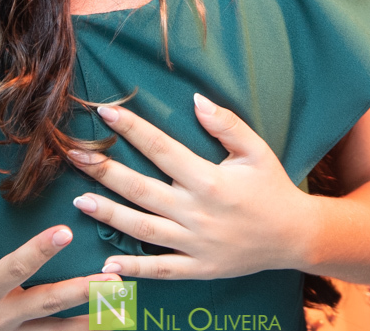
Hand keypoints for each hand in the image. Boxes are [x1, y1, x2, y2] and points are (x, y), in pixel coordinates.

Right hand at [0, 194, 116, 330]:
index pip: (16, 267)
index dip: (40, 250)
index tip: (65, 231)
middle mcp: (1, 314)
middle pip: (48, 302)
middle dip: (82, 291)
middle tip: (113, 278)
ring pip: (56, 328)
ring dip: (89, 318)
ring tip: (120, 308)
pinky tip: (102, 326)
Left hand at [67, 95, 310, 279]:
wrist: (295, 236)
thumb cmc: (273, 188)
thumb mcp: (256, 150)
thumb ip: (226, 124)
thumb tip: (195, 99)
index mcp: (209, 179)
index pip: (161, 149)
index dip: (132, 129)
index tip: (104, 113)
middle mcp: (197, 212)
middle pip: (141, 189)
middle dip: (104, 171)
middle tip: (73, 155)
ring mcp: (195, 244)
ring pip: (143, 229)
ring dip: (109, 216)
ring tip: (78, 202)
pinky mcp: (198, 268)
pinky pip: (161, 270)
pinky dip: (134, 270)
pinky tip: (107, 265)